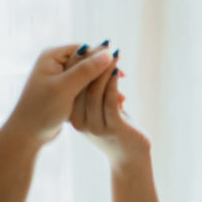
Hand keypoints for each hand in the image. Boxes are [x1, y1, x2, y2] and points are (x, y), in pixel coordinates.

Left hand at [2, 44, 114, 146]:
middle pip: (87, 61)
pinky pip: (84, 86)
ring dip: (103, 84)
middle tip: (123, 81)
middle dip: (105, 72)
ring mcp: (59, 77)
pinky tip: (110, 102)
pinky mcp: (63, 90)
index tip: (120, 72)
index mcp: (52, 56)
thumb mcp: (65, 88)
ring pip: (88, 75)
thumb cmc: (42, 110)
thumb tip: (108, 52)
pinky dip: (97, 93)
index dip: (103, 58)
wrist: (27, 135)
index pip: (84, 50)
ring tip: (121, 97)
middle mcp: (55, 63)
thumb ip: (86, 70)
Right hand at [65, 42, 150, 168]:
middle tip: (100, 44)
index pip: (72, 86)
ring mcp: (96, 126)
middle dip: (91, 63)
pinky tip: (118, 70)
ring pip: (96, 92)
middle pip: (81, 86)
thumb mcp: (100, 111)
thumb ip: (94, 94)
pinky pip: (110, 101)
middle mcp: (81, 121)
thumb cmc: (117, 130)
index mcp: (74, 116)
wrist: (130, 158)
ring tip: (112, 52)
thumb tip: (97, 67)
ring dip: (104, 70)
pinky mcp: (113, 127)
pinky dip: (113, 83)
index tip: (87, 45)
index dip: (78, 65)